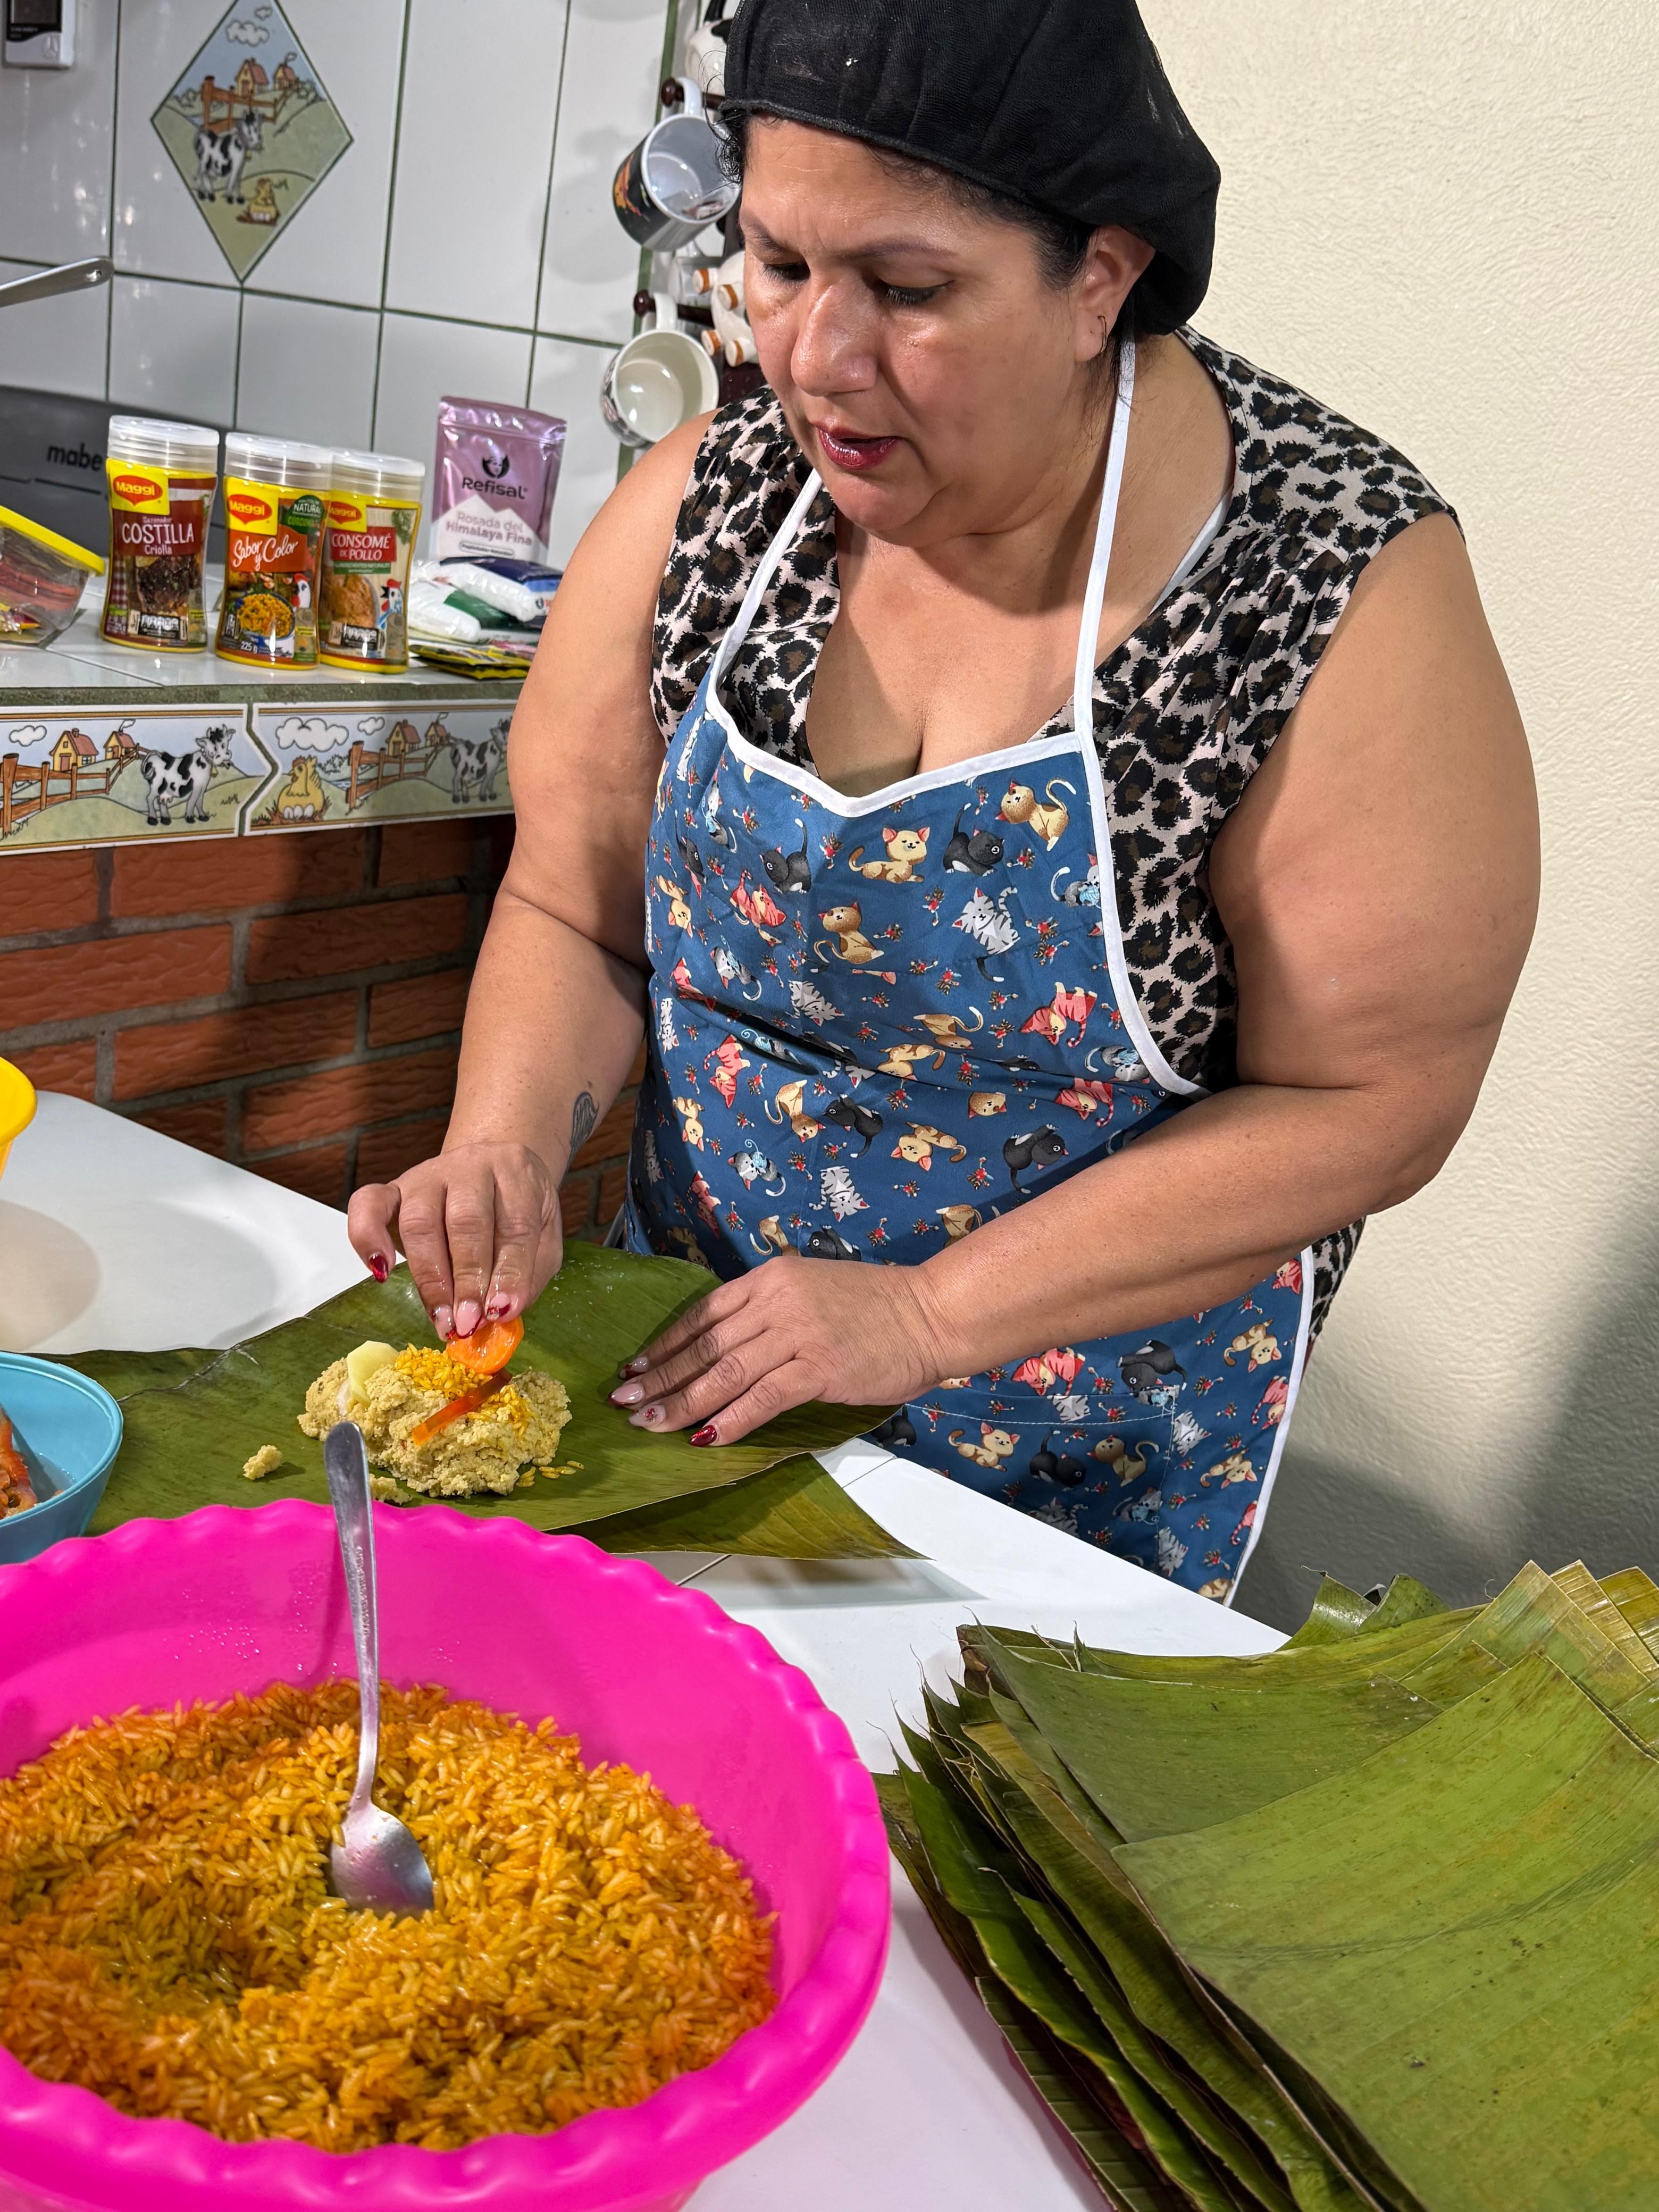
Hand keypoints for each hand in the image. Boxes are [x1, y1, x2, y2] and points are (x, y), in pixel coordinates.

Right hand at [347, 1143, 560, 1337]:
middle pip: (466, 1221)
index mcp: (516, 1174)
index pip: (515, 1225)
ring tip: (441, 1318)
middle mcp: (470, 1168)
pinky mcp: (393, 1187)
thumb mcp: (544, 1237)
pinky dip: (366, 1237)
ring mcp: (428, 1176)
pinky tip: (380, 1271)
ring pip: (420, 1220)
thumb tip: (501, 1313)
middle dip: (467, 1279)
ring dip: (430, 1277)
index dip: (509, 1273)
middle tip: (468, 1322)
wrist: (495, 1166)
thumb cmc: (519, 1208)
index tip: (501, 1312)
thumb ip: (529, 1274)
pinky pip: (368, 1203)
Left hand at [609, 1254, 951, 1444]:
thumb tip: (727, 1346)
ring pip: (724, 1372)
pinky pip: (763, 1398)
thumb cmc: (877, 1306)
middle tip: (625, 1402)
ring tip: (650, 1423)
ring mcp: (797, 1333)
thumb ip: (769, 1310)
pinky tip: (706, 1438)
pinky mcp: (819, 1367)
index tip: (635, 1368)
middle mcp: (776, 1300)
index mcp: (769, 1278)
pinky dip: (731, 1420)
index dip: (664, 1344)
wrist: (930, 1312)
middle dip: (660, 1377)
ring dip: (682, 1402)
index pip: (701, 1314)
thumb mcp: (812, 1289)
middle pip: (703, 1345)